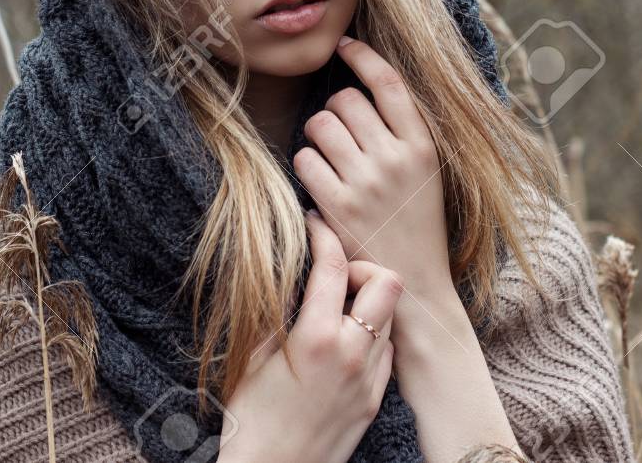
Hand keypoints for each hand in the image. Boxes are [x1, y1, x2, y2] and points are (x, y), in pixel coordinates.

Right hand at [219, 210, 401, 462]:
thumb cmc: (250, 418)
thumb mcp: (253, 356)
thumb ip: (279, 311)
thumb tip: (294, 274)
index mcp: (316, 337)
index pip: (334, 265)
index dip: (323, 234)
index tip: (313, 224)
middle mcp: (352, 353)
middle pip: (387, 281)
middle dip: (362, 267)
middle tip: (335, 275)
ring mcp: (369, 377)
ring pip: (390, 315)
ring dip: (368, 302)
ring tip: (338, 308)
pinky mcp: (375, 398)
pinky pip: (386, 350)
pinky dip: (370, 336)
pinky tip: (344, 343)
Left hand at [292, 36, 454, 306]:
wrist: (416, 283)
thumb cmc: (417, 223)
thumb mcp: (427, 172)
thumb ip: (404, 133)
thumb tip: (365, 86)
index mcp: (422, 146)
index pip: (388, 83)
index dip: (363, 56)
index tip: (345, 45)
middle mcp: (396, 159)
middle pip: (346, 100)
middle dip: (334, 109)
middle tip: (339, 131)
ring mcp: (366, 182)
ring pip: (320, 125)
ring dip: (316, 134)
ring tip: (327, 154)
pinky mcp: (337, 206)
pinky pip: (305, 160)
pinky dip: (306, 164)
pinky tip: (318, 180)